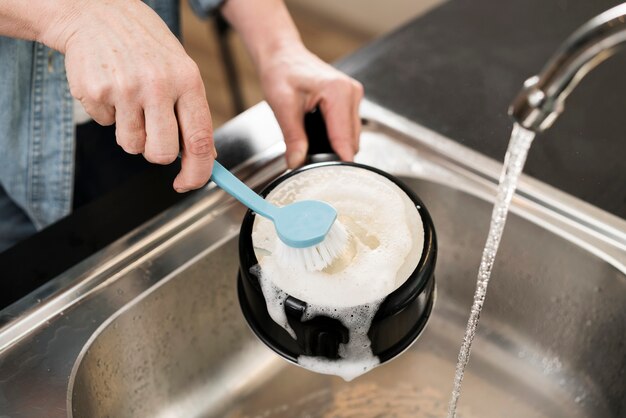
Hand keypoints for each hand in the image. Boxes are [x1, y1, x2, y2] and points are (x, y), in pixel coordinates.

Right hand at [49, 0, 215, 191]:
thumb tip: (207, 155)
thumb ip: (193, 113)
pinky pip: (105, 126)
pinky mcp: (96, 92)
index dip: (197, 172)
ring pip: (131, 145)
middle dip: (156, 153)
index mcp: (188, 81)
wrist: (97, 12)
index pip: (200, 141)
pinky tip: (111, 89)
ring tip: (129, 101)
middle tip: (151, 134)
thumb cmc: (145, 45)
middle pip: (161, 153)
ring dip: (130, 133)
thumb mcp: (181, 71)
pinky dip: (108, 115)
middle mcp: (159, 86)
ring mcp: (125, 89)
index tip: (188, 183)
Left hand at [258, 45, 363, 167]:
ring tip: (315, 150)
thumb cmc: (281, 71)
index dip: (339, 162)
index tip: (333, 181)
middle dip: (335, 156)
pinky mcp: (350, 99)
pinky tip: (321, 138)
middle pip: (351, 141)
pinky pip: (349, 128)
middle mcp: (351, 92)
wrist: (282, 54)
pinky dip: (336, 137)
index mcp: (338, 92)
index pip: (344, 139)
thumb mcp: (282, 105)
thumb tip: (297, 163)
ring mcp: (353, 95)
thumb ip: (293, 136)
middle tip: (314, 167)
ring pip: (352, 137)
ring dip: (336, 146)